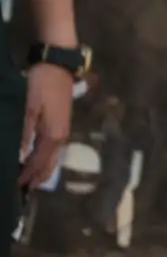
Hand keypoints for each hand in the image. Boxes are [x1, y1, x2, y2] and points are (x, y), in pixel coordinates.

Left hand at [18, 63, 72, 188]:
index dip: (26, 177)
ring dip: (41, 171)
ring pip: (52, 158)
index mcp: (53, 135)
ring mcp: (63, 130)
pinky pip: (53, 150)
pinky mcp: (61, 124)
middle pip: (49, 164)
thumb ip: (24, 132)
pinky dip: (44, 160)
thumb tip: (19, 156)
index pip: (37, 163)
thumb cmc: (41, 85)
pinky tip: (37, 161)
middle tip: (20, 191)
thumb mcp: (29, 107)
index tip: (13, 189)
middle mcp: (61, 137)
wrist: (58, 65)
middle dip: (36, 178)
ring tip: (29, 181)